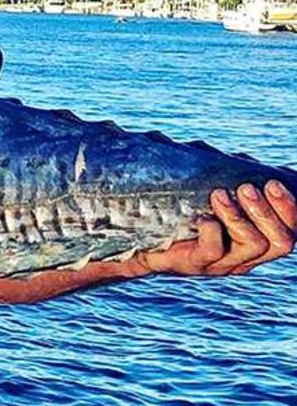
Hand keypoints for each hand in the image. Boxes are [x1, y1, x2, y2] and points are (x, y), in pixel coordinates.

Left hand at [138, 181, 296, 276]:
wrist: (141, 243)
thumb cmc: (180, 216)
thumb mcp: (210, 201)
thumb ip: (230, 185)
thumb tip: (244, 158)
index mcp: (254, 242)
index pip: (290, 233)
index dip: (289, 209)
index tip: (273, 183)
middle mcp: (244, 257)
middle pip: (280, 242)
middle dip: (267, 211)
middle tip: (245, 188)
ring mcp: (220, 264)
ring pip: (251, 244)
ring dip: (239, 215)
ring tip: (219, 194)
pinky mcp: (193, 265)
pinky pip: (213, 251)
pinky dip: (212, 231)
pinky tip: (202, 218)